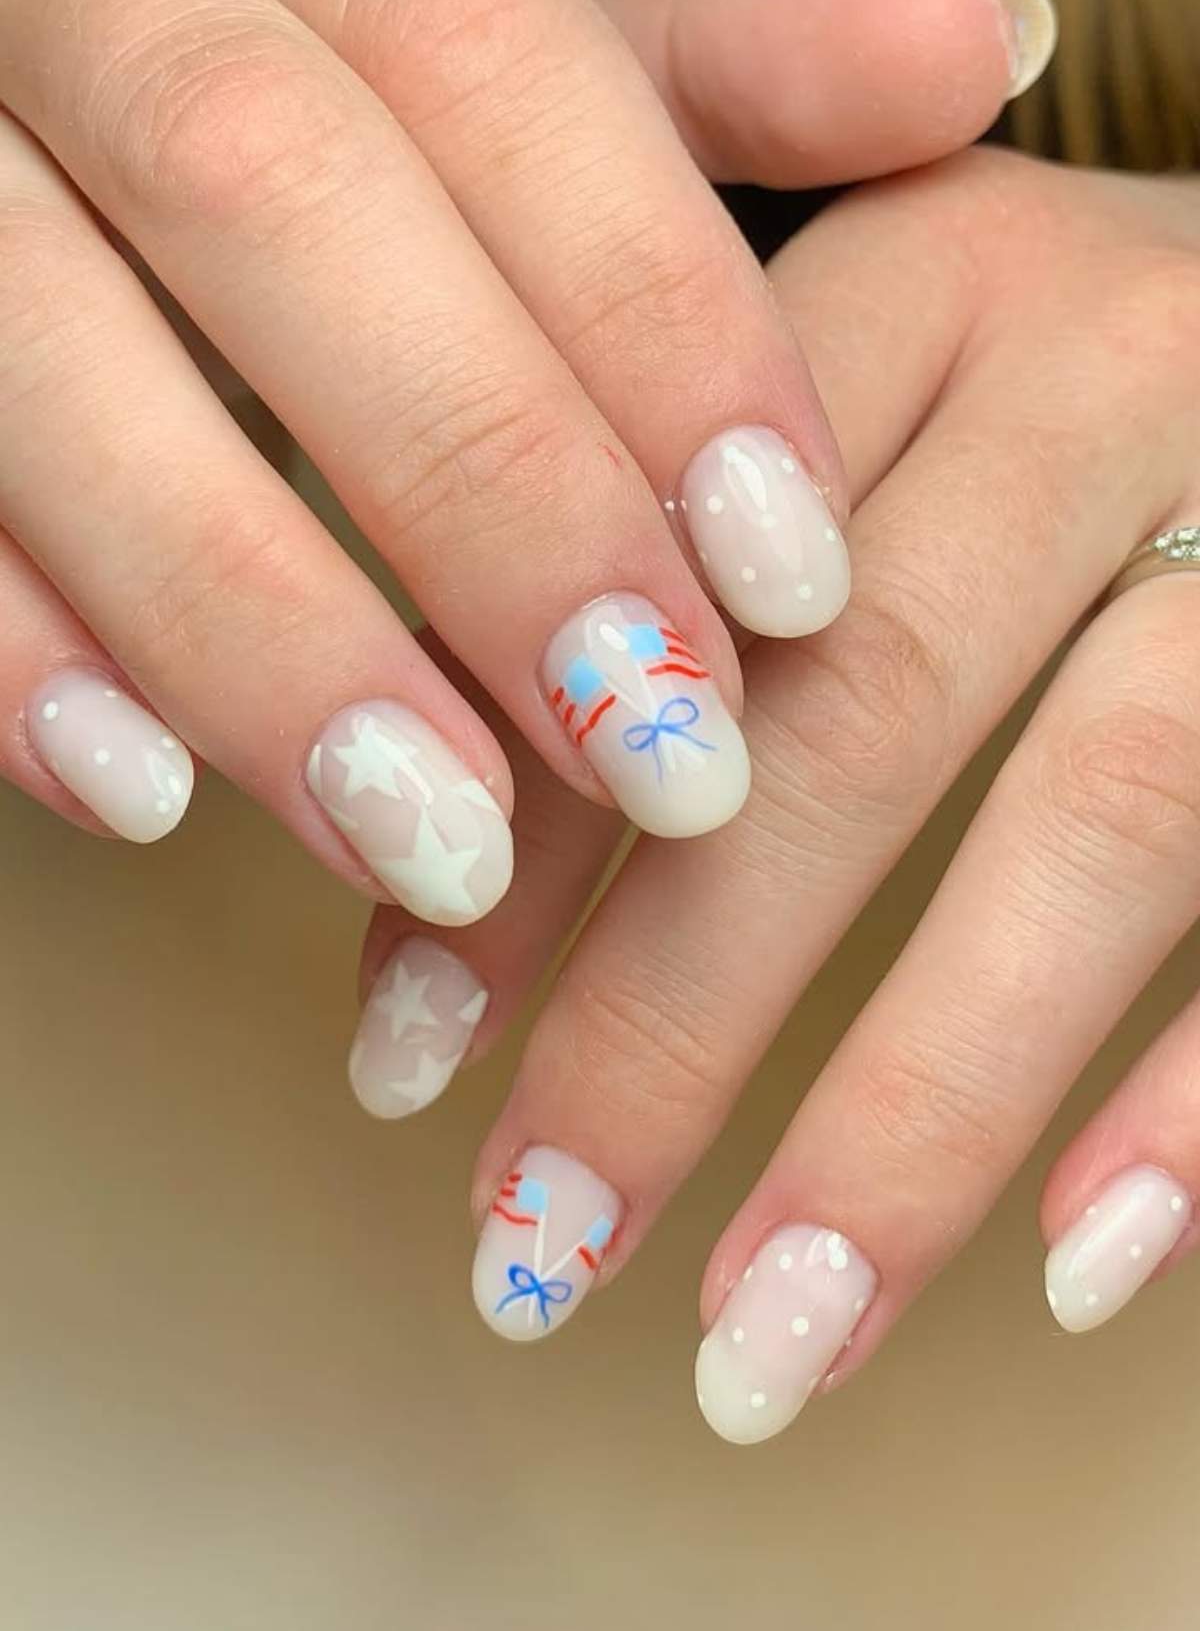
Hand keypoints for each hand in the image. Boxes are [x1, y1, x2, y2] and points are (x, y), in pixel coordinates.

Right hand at [0, 0, 1036, 917]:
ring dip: (250, 616)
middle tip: (655, 743)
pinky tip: (139, 793)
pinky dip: (11, 641)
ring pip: (44, 340)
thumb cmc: (294, 72)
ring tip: (442, 836)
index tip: (792, 579)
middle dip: (481, 486)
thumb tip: (976, 46)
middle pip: (271, 189)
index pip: (488, 55)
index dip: (652, 318)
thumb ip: (707, 72)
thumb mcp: (492, 55)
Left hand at [356, 146, 1199, 1433]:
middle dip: (675, 1016)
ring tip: (761, 1350)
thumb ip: (673, 504)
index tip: (401, 1054)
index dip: (534, 826)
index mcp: (930, 280)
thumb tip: (428, 819)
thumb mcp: (890, 354)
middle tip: (531, 1250)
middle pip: (861, 718)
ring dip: (914, 1116)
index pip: (670, 573)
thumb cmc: (1071, 371)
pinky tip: (1079, 1272)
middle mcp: (1120, 366)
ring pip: (1100, 823)